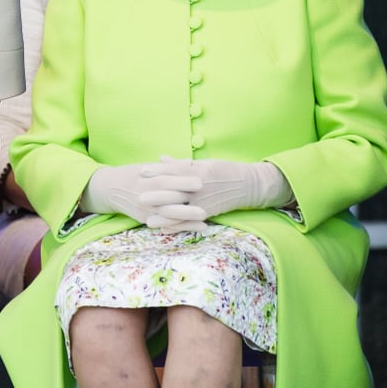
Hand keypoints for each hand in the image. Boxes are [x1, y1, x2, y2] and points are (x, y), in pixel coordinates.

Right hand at [81, 164, 207, 230]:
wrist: (111, 188)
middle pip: (168, 201)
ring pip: (168, 215)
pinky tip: (198, 227)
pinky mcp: (147, 219)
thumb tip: (190, 162)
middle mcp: (146, 196)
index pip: (167, 181)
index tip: (200, 182)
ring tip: (205, 219)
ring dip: (187, 219)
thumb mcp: (148, 167)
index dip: (183, 182)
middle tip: (205, 207)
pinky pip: (166, 224)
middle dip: (187, 205)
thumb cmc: (134, 174)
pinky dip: (183, 227)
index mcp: (148, 179)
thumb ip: (169, 166)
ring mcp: (146, 209)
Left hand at [147, 157, 292, 215]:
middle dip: (157, 195)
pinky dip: (177, 226)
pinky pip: (190, 220)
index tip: (142, 171)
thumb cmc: (224, 170)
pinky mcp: (208, 212)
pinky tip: (165, 229)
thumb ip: (180, 163)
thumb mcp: (203, 162)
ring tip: (148, 220)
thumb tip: (160, 158)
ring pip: (181, 210)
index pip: (174, 170)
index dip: (157, 171)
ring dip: (164, 216)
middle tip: (139, 197)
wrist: (247, 185)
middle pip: (175, 192)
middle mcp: (200, 186)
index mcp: (198, 170)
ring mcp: (204, 201)